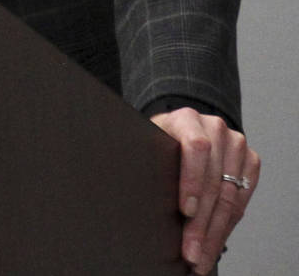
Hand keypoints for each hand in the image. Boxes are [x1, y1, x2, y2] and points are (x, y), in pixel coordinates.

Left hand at [152, 107, 259, 273]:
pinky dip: (227, 225)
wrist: (177, 132)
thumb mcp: (145, 145)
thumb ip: (141, 159)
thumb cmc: (156, 142)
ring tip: (200, 256)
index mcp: (186, 119)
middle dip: (201, 223)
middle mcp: (215, 128)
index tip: (185, 210)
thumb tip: (127, 189)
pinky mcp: (249, 161)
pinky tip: (214, 242)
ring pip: (230, 196)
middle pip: (213, 181)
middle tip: (190, 251)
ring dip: (215, 232)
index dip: (192, 181)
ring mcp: (236, 144)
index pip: (196, 147)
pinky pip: (242, 199)